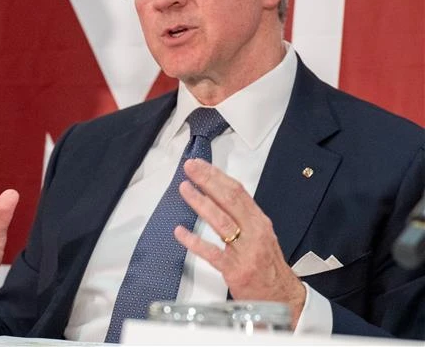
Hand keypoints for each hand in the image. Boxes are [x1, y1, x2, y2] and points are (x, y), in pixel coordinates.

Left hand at [174, 159, 306, 327]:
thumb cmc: (267, 265)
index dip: (217, 176)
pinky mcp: (235, 270)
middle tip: (190, 169)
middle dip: (208, 181)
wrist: (282, 297)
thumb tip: (216, 194)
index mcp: (259, 222)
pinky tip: (180, 232)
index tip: (200, 165)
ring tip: (184, 189)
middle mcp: (255, 233)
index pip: (238, 192)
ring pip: (221, 222)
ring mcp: (245, 252)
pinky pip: (212, 253)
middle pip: (229, 201)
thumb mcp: (260, 235)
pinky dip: (194, 242)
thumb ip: (241, 217)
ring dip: (200, 203)